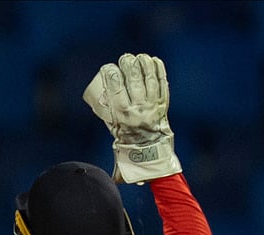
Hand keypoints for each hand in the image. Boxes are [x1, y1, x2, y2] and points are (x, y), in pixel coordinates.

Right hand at [83, 53, 180, 182]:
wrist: (148, 148)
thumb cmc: (125, 134)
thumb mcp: (111, 124)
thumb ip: (106, 108)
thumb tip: (99, 88)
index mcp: (122, 114)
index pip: (115, 89)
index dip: (111, 74)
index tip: (108, 67)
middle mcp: (138, 108)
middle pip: (133, 81)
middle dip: (128, 65)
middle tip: (125, 58)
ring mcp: (152, 105)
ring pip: (149, 80)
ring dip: (144, 65)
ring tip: (139, 57)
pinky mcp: (163, 103)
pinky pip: (162, 84)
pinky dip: (158, 71)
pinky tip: (153, 61)